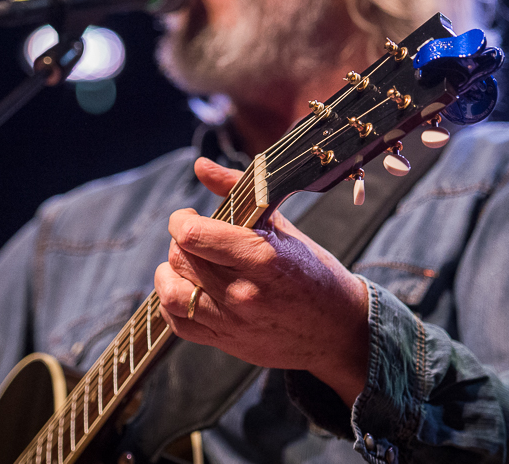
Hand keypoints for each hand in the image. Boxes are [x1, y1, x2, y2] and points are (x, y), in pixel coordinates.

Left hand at [154, 157, 369, 406]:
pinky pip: (178, 323)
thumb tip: (200, 165)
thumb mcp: (282, 227)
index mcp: (261, 257)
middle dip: (180, 241)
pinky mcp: (226, 342)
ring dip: (170, 272)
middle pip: (181, 258)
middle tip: (196, 238)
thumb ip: (237, 192)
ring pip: (172, 292)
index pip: (193, 235)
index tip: (188, 216)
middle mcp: (243, 292)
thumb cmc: (313, 273)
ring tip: (186, 263)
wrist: (339, 331)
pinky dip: (172, 303)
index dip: (181, 219)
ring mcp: (233, 322)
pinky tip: (188, 288)